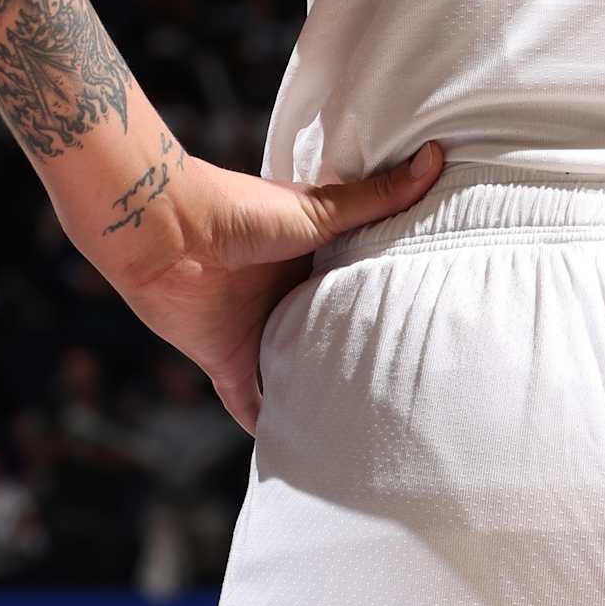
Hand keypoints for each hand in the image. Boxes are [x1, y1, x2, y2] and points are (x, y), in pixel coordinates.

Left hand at [103, 143, 444, 430]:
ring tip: (361, 425)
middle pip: (330, 331)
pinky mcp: (228, 361)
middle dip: (356, 353)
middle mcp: (288, 295)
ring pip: (297, 369)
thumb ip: (377, 197)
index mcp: (314, 257)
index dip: (389, 299)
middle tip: (405, 385)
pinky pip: (250, 401)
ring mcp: (259, 330)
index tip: (432, 319)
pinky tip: (292, 449)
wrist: (168, 234)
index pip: (359, 283)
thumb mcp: (321, 209)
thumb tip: (436, 155)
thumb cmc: (242, 211)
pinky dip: (265, 423)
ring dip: (317, 390)